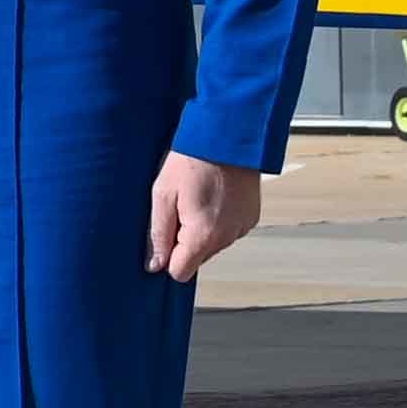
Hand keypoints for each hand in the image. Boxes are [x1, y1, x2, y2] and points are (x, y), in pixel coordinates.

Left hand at [148, 152, 258, 281]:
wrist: (228, 135)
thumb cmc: (191, 160)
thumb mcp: (163, 194)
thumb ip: (158, 234)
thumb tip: (155, 265)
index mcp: (202, 236)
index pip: (180, 272)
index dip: (169, 256)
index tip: (166, 232)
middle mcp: (226, 238)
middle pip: (197, 258)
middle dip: (185, 241)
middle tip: (182, 206)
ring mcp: (242, 228)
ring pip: (213, 245)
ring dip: (203, 230)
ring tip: (199, 196)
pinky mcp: (251, 218)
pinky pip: (229, 231)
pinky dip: (220, 221)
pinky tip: (215, 195)